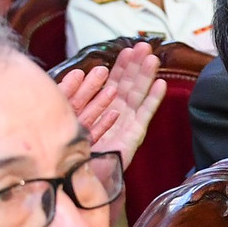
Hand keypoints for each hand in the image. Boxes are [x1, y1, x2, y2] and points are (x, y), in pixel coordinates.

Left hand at [56, 43, 166, 164]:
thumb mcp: (66, 115)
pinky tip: (161, 84)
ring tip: (153, 59)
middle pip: (129, 85)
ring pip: (138, 95)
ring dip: (146, 76)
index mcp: (102, 108)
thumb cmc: (69, 150)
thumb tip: (77, 74)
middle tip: (144, 46)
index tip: (127, 49)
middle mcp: (116, 114)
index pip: (114, 82)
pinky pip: (145, 115)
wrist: (76, 180)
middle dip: (137, 65)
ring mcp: (127, 125)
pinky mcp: (133, 136)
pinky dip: (154, 99)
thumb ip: (71, 95)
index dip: (121, 65)